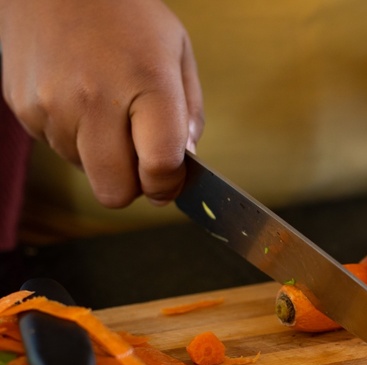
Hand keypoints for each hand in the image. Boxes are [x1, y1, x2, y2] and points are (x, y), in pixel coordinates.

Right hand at [0, 0, 203, 206]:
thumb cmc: (125, 11)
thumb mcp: (177, 51)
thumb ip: (189, 112)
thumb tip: (185, 162)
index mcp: (147, 84)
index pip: (159, 168)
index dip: (168, 186)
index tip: (169, 181)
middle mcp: (95, 99)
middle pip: (115, 191)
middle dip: (132, 184)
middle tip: (139, 158)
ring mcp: (52, 105)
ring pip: (86, 172)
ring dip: (101, 155)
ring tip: (105, 107)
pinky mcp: (23, 106)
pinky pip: (56, 148)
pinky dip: (73, 135)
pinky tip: (77, 96)